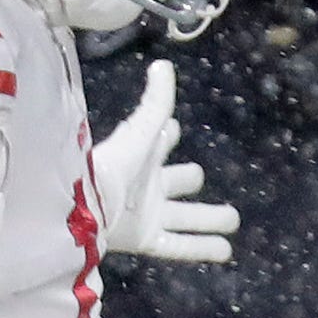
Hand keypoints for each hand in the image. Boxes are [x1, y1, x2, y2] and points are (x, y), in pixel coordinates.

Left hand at [91, 58, 238, 264]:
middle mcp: (148, 185)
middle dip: (192, 179)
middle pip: (180, 181)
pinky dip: (203, 248)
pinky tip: (226, 251)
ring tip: (232, 220)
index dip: (167, 134)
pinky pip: (180, 246)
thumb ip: (156, 103)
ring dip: (210, 219)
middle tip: (199, 180)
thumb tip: (164, 65)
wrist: (86, 206)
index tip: (172, 129)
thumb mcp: (140, 132)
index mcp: (145, 156)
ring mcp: (149, 215)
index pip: (161, 141)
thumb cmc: (113, 165)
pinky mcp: (147, 240)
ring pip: (188, 217)